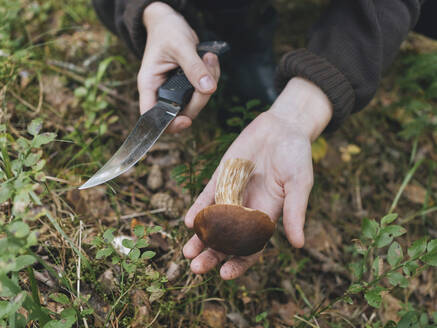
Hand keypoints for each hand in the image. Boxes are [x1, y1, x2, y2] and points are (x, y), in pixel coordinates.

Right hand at [139, 2, 219, 132]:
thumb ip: (194, 68)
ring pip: (197, 102)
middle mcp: (162, 92)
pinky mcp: (188, 86)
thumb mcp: (180, 46)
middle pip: (182, 112)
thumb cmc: (167, 31)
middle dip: (200, 96)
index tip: (186, 120)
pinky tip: (210, 59)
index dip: (168, 124)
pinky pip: (204, 91)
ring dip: (209, 82)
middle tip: (208, 66)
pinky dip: (212, 77)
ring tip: (209, 57)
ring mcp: (176, 91)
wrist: (170, 22)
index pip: (152, 116)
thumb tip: (209, 88)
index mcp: (149, 85)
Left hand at [183, 77, 332, 279]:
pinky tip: (189, 221)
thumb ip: (295, 211)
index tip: (225, 274)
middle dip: (212, 255)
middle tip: (197, 268)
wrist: (281, 127)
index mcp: (267, 216)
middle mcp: (246, 209)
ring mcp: (231, 194)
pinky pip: (207, 197)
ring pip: (213, 222)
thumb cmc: (296, 156)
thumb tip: (299, 244)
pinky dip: (198, 209)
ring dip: (200, 238)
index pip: (251, 247)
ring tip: (187, 252)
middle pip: (227, 239)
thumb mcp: (299, 183)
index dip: (239, 262)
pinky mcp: (221, 178)